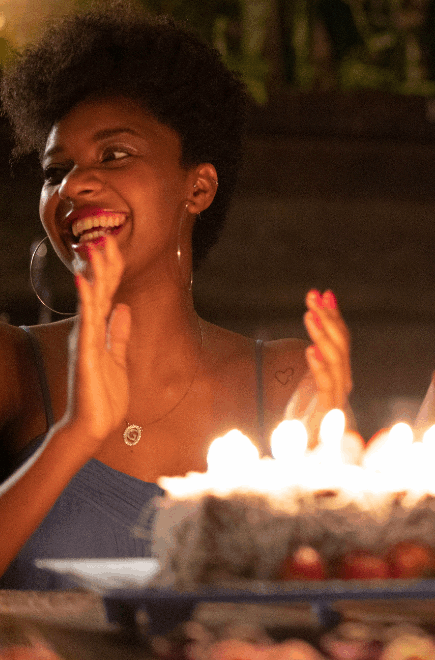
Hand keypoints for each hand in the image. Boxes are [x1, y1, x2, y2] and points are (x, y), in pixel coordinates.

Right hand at [66, 237, 129, 446]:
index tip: (114, 246)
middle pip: (99, 289)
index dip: (112, 270)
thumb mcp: (119, 358)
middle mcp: (90, 330)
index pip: (107, 293)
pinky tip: (84, 280)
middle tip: (105, 235)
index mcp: (100, 331)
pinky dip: (87, 299)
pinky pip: (87, 320)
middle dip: (103, 263)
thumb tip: (124, 308)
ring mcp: (87, 339)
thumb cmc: (104, 395)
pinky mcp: (87, 350)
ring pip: (92, 298)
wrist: (93, 424)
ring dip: (95, 272)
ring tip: (95, 247)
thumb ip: (120, 333)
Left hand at [303, 289, 352, 416]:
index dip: (334, 316)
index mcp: (336, 375)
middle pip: (341, 347)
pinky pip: (327, 388)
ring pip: (337, 363)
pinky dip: (321, 368)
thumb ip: (311, 355)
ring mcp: (336, 401)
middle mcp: (342, 386)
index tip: (324, 292)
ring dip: (324, 337)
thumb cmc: (291, 417)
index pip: (340, 340)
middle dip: (329, 319)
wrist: (290, 457)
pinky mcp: (326, 417)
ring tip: (310, 314)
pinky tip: (310, 350)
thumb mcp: (295, 379)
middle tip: (314, 295)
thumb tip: (312, 315)